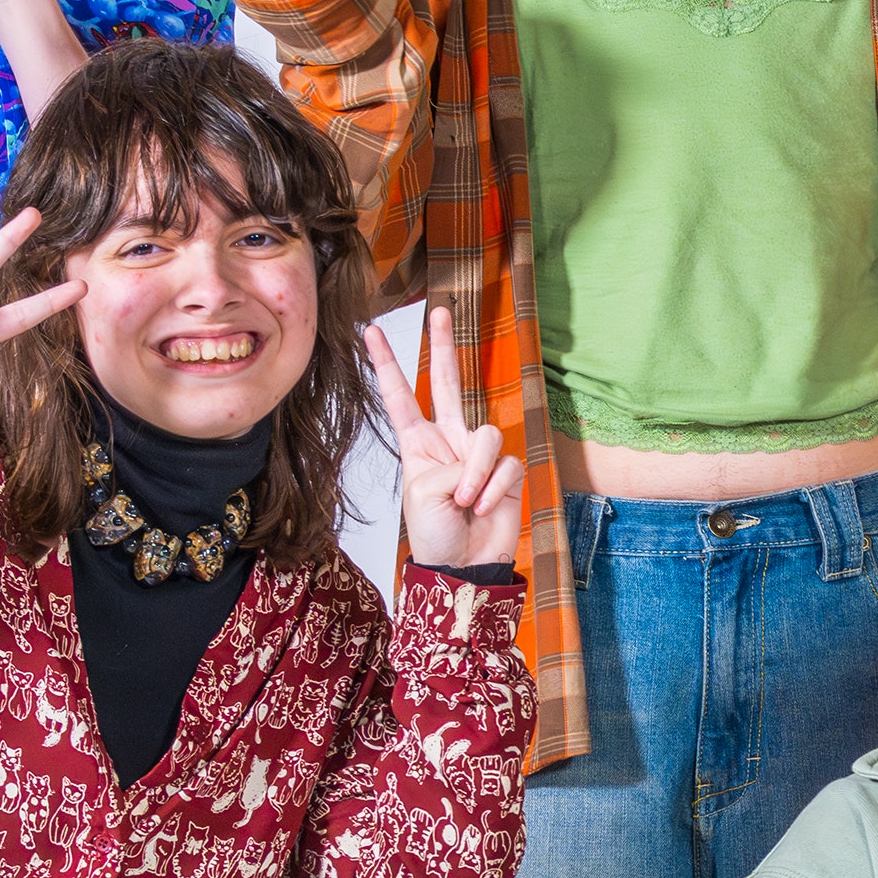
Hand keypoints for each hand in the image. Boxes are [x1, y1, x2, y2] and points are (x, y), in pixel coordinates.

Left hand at [366, 306, 519, 570]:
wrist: (463, 566)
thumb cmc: (433, 534)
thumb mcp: (422, 492)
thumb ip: (451, 463)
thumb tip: (481, 460)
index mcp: (417, 443)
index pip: (400, 396)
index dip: (386, 365)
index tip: (369, 332)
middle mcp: (449, 440)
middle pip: (449, 383)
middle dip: (444, 347)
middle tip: (440, 311)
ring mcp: (479, 455)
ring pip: (487, 436)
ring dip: (476, 473)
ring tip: (465, 504)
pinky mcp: (507, 472)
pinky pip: (507, 464)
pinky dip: (494, 488)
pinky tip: (484, 508)